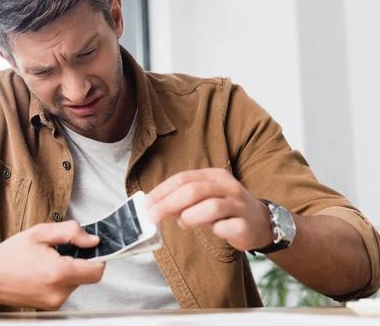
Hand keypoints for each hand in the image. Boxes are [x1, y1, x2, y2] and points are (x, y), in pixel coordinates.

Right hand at [0, 221, 104, 309]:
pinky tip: (43, 270)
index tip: (90, 248)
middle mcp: (59, 292)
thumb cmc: (9, 255)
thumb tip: (92, 239)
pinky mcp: (50, 306)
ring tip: (47, 260)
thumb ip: (71, 232)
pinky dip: (60, 278)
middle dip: (79, 260)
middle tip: (60, 250)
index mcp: (59, 273)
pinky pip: (65, 289)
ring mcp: (54, 302)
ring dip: (69, 270)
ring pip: (76, 282)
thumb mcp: (40, 233)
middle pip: (87, 276)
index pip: (97, 270)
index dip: (98, 257)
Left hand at [145, 168, 273, 251]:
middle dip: (168, 204)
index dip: (162, 191)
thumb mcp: (204, 198)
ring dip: (189, 216)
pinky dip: (213, 230)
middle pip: (193, 191)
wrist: (260, 222)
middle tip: (152, 217)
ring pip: (211, 207)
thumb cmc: (225, 209)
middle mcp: (228, 186)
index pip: (183, 178)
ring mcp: (239, 205)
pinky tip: (212, 230)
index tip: (146, 203)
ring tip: (182, 223)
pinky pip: (225, 227)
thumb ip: (183, 199)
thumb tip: (156, 206)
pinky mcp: (245, 224)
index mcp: (214, 176)